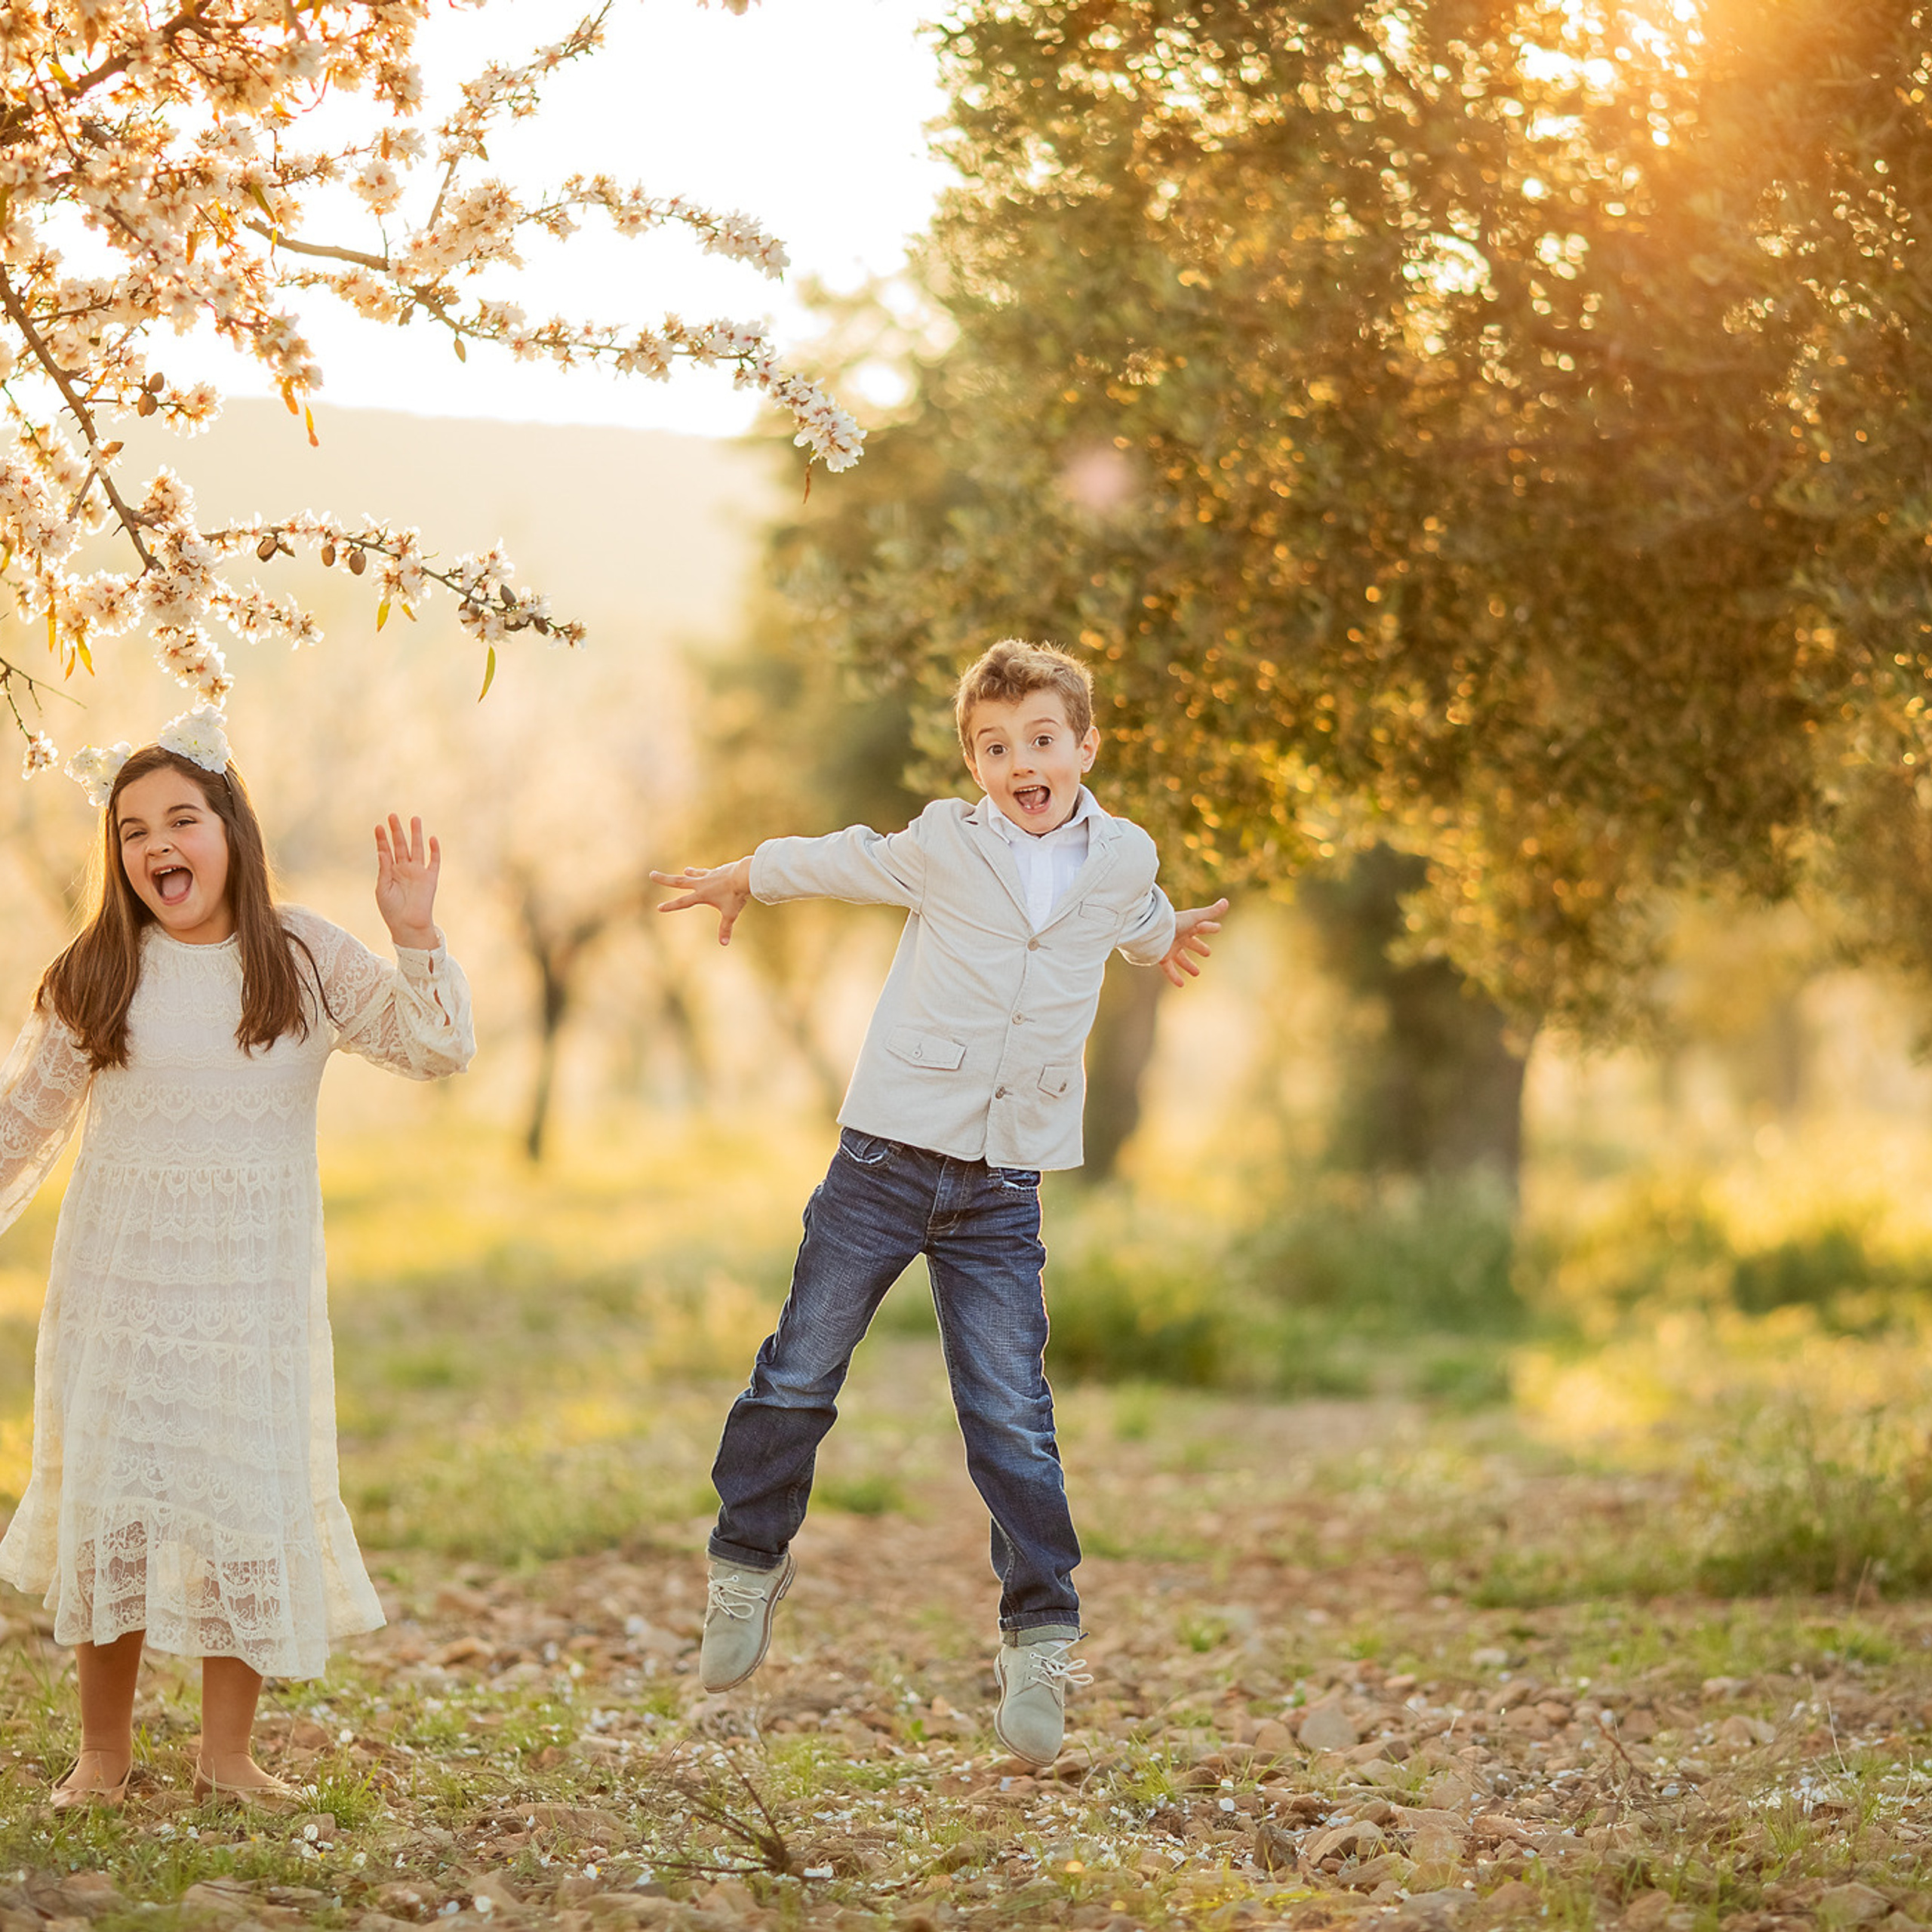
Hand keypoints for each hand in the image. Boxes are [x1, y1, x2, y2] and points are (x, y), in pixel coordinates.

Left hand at [374, 813, 440, 948]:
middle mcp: (404, 869)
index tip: (378, 827)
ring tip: (414, 819)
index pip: (386, 851)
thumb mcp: (382, 888)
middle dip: (397, 831)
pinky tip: (432, 839)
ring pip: (417, 849)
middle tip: (392, 816)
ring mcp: (418, 872)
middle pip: (401, 845)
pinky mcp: (430, 878)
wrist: (408, 925)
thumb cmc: (391, 910)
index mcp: (390, 872)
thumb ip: (384, 869)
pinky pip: (433, 862)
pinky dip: (434, 851)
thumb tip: (382, 851)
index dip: (382, 839)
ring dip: (416, 834)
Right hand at [651, 858, 754, 944]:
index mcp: (701, 895)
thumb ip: (725, 928)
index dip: (670, 906)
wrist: (744, 875)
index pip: (682, 902)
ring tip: (685, 870)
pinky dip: (706, 872)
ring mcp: (709, 875)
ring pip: (694, 874)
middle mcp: (702, 884)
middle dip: (664, 879)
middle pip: (678, 881)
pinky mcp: (718, 870)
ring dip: (688, 873)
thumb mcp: (730, 914)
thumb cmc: (736, 895)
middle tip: (652, 874)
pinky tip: (709, 872)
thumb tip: (724, 943)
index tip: (659, 907)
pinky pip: (708, 872)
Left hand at [1159, 897, 1228, 987]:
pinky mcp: (1162, 957)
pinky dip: (1174, 977)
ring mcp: (1170, 947)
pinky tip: (1181, 985)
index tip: (1218, 928)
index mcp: (1187, 926)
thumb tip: (1226, 902)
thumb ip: (1211, 912)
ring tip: (1197, 973)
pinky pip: (1169, 969)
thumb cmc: (1175, 922)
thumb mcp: (1194, 918)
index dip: (1210, 928)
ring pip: (1181, 958)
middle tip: (1208, 953)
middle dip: (1199, 947)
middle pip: (1191, 943)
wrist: (1153, 931)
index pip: (1202, 927)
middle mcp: (1179, 937)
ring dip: (1188, 965)